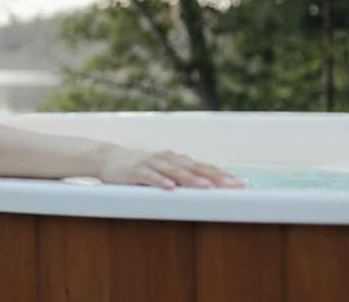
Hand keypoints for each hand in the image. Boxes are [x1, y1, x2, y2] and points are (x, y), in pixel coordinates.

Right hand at [96, 146, 248, 189]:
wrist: (106, 157)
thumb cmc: (139, 168)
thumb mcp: (163, 171)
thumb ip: (181, 177)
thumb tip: (208, 190)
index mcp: (176, 160)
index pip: (204, 167)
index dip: (223, 175)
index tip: (242, 184)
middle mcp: (167, 158)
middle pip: (195, 168)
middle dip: (216, 177)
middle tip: (234, 186)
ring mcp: (151, 162)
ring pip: (175, 170)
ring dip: (191, 179)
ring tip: (207, 187)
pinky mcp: (135, 170)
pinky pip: (149, 175)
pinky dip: (160, 180)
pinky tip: (170, 187)